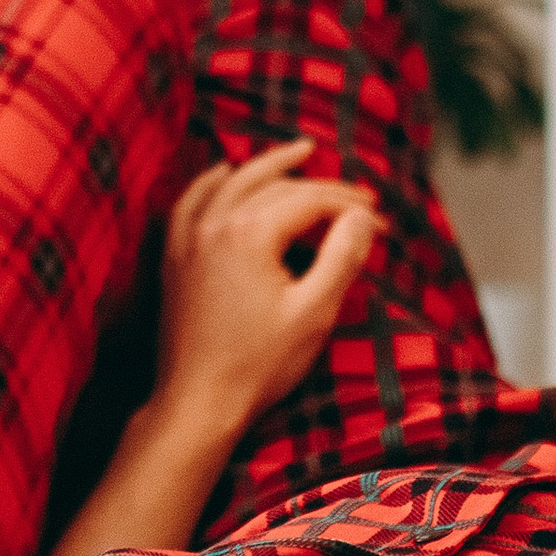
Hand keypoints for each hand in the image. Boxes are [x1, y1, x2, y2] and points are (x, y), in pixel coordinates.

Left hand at [152, 145, 376, 440]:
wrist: (198, 402)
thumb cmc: (259, 364)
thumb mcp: (314, 312)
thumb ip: (342, 257)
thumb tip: (360, 216)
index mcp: (250, 232)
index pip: (310, 200)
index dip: (350, 207)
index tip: (380, 222)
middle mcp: (215, 224)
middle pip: (275, 186)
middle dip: (321, 188)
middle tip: (356, 195)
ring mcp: (189, 239)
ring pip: (232, 184)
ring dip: (268, 166)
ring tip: (299, 153)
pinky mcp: (175, 259)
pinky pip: (191, 203)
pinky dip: (210, 183)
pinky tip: (221, 174)